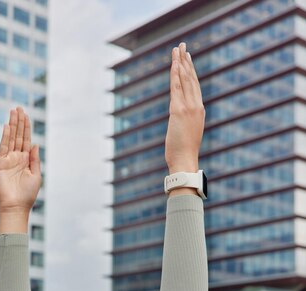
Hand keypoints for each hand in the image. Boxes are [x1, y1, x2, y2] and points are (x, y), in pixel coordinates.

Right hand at [0, 107, 41, 213]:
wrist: (16, 206)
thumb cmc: (27, 194)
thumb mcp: (36, 175)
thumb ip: (34, 159)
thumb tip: (35, 143)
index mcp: (26, 160)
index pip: (26, 140)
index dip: (26, 127)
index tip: (26, 115)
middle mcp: (16, 157)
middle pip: (18, 136)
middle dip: (19, 122)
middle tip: (19, 108)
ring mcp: (8, 159)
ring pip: (10, 138)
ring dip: (12, 125)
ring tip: (14, 111)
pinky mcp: (0, 163)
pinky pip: (3, 147)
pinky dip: (5, 137)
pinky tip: (7, 126)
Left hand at [164, 42, 204, 173]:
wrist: (185, 161)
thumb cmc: (184, 152)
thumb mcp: (187, 133)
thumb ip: (184, 121)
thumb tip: (178, 119)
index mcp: (199, 111)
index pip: (195, 86)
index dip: (191, 71)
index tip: (187, 58)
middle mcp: (196, 106)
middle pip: (191, 78)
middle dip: (186, 60)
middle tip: (182, 46)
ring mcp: (189, 107)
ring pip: (185, 80)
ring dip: (180, 62)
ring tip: (177, 48)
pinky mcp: (179, 110)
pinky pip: (177, 88)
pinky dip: (175, 74)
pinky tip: (174, 63)